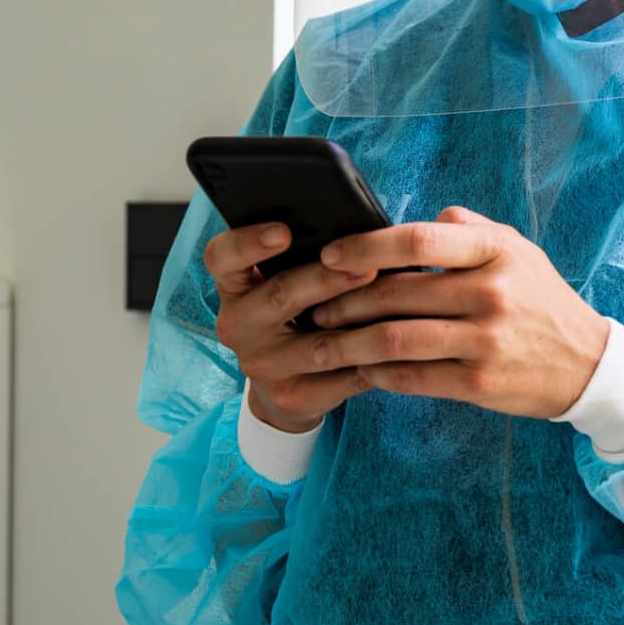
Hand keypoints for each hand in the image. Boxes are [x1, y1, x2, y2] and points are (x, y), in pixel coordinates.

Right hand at [205, 221, 380, 433]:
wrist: (289, 384)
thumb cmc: (299, 313)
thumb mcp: (290, 281)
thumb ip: (314, 254)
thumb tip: (368, 229)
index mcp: (235, 285)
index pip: (222, 257)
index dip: (248, 242)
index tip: (283, 232)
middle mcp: (238, 324)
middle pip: (279, 296)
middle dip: (327, 279)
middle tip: (366, 266)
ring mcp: (262, 364)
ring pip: (316, 346)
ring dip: (359, 328)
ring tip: (395, 310)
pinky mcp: (292, 395)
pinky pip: (340, 379)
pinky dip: (374, 363)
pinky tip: (401, 350)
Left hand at [305, 206, 609, 418]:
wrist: (587, 363)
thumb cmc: (541, 300)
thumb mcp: (517, 250)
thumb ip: (468, 229)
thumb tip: (419, 218)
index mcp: (495, 251)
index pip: (418, 238)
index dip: (366, 246)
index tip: (332, 254)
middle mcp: (491, 292)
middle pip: (396, 293)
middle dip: (343, 301)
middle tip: (313, 306)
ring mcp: (485, 340)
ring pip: (395, 339)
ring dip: (348, 342)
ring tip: (322, 344)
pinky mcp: (480, 383)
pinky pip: (412, 377)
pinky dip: (377, 373)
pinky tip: (360, 368)